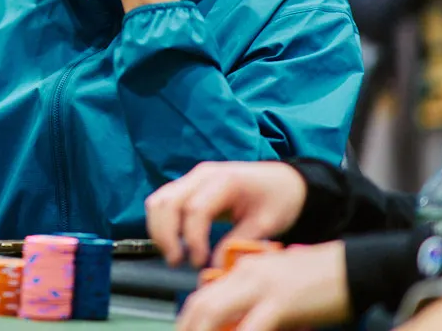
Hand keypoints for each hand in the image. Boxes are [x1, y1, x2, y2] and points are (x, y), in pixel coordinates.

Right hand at [146, 162, 306, 268]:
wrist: (282, 181)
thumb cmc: (277, 199)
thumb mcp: (265, 224)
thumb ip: (237, 243)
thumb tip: (213, 267)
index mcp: (225, 181)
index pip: (195, 210)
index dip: (192, 240)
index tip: (200, 262)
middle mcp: (202, 175)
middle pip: (167, 202)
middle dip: (166, 236)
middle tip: (177, 262)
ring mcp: (192, 178)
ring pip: (158, 200)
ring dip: (159, 230)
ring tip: (173, 255)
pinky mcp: (187, 186)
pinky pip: (163, 201)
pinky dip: (161, 223)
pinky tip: (173, 242)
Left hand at [177, 242, 350, 330]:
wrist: (356, 267)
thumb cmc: (322, 281)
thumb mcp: (280, 289)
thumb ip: (256, 305)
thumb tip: (237, 325)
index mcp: (245, 268)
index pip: (203, 296)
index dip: (189, 321)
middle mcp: (247, 273)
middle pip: (201, 305)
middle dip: (189, 328)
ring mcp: (262, 286)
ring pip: (215, 313)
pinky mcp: (282, 302)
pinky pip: (250, 327)